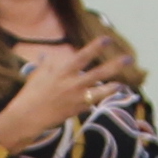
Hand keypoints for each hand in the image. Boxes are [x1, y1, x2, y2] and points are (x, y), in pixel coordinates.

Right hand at [0, 36, 123, 155]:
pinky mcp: (77, 109)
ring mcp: (77, 98)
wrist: (28, 117)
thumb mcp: (37, 75)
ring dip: (113, 86)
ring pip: (101, 91)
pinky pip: (93, 102)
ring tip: (123, 82)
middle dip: (115, 66)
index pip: (82, 56)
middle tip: (129, 58)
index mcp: (62, 72)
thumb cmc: (30, 94)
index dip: (95, 47)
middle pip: (99, 73)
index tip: (107, 39)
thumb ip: (47, 64)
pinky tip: (110, 93)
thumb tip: (49, 55)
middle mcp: (72, 84)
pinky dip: (102, 97)